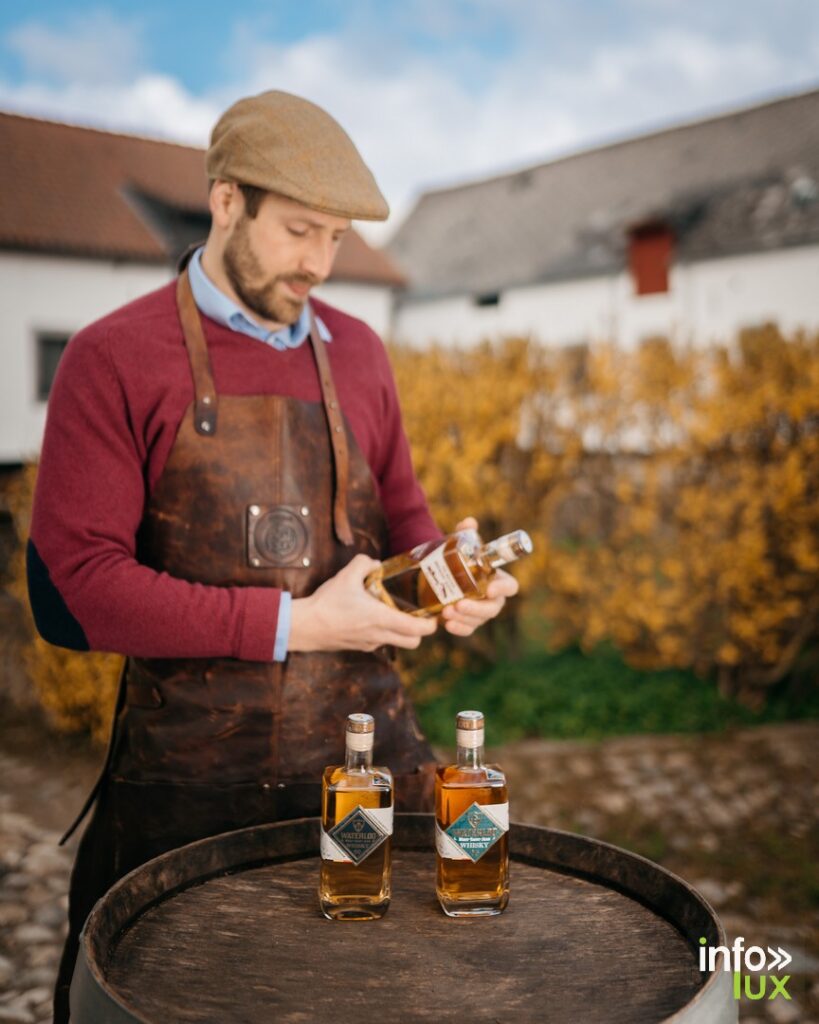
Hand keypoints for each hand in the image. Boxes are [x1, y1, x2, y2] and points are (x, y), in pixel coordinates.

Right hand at [289, 554, 436, 652]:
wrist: (304, 626)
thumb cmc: (327, 603)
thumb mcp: (346, 575)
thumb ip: (365, 564)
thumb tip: (375, 563)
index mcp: (381, 619)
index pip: (418, 630)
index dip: (431, 624)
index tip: (434, 614)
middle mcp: (379, 636)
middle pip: (413, 642)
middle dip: (420, 631)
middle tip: (417, 614)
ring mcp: (369, 644)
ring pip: (396, 643)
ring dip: (401, 632)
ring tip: (394, 613)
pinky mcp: (358, 647)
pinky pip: (379, 642)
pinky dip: (383, 633)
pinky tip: (372, 617)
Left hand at [441, 516, 519, 636]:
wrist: (444, 574)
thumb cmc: (460, 559)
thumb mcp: (460, 545)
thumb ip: (465, 534)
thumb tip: (468, 522)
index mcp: (498, 580)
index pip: (510, 587)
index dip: (503, 589)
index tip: (489, 589)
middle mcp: (493, 598)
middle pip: (493, 608)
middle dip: (477, 608)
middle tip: (459, 604)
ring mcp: (481, 612)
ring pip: (478, 620)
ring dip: (464, 618)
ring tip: (446, 612)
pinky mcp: (468, 622)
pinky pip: (467, 629)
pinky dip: (458, 628)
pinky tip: (447, 624)